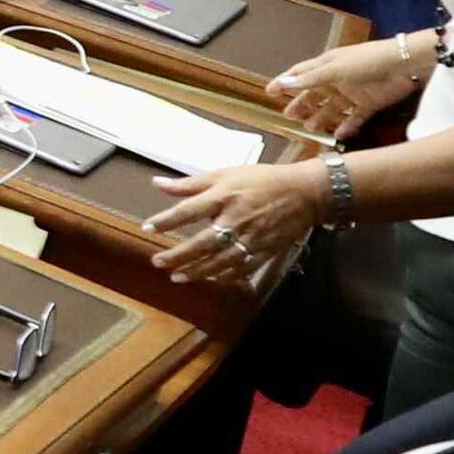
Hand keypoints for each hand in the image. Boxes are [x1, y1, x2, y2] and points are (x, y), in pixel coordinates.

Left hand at [142, 160, 323, 286]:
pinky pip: (241, 269)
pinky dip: (224, 276)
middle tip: (158, 262)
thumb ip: (191, 183)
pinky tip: (210, 279)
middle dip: (179, 255)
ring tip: (177, 277)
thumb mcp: (225, 174)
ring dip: (197, 271)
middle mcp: (237, 219)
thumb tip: (158, 184)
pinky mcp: (265, 251)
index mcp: (225, 196)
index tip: (148, 228)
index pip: (189, 211)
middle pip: (202, 242)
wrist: (305, 193)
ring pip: (220, 261)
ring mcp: (252, 238)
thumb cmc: (262, 180)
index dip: (166, 221)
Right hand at [266, 31, 428, 129]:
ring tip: (310, 127)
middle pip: (315, 93)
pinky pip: (355, 118)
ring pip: (333, 107)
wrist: (404, 65)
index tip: (269, 92)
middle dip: (302, 104)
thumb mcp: (335, 70)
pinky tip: (339, 134)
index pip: (301, 73)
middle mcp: (339, 79)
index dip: (285, 81)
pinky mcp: (370, 103)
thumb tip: (281, 83)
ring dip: (322, 117)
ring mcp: (355, 92)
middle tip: (289, 116)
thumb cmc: (367, 61)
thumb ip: (309, 80)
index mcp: (328, 65)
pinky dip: (348, 126)